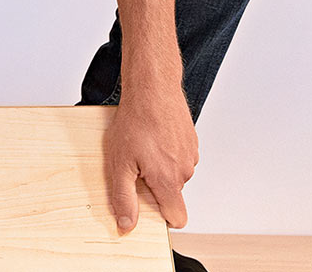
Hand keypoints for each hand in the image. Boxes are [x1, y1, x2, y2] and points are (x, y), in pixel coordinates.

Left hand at [104, 83, 198, 233]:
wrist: (153, 87)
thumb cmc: (136, 121)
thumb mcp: (119, 163)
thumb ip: (124, 198)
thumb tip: (127, 224)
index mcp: (168, 180)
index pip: (177, 218)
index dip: (162, 218)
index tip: (147, 208)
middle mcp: (184, 170)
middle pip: (171, 194)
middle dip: (153, 186)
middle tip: (134, 165)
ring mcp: (190, 154)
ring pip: (175, 174)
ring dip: (160, 167)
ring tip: (143, 147)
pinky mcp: (191, 140)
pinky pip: (179, 157)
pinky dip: (167, 152)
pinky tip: (153, 137)